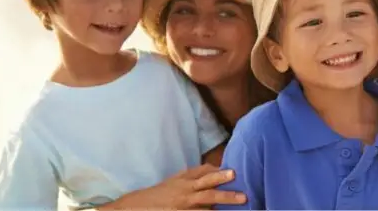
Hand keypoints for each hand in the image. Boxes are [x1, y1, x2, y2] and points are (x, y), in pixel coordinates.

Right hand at [102, 164, 245, 209]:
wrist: (136, 206)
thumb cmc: (160, 194)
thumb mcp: (176, 181)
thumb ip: (194, 177)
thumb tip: (216, 171)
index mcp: (184, 180)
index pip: (203, 173)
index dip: (218, 172)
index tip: (233, 172)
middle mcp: (185, 192)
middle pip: (208, 190)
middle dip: (225, 190)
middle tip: (241, 192)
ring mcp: (183, 206)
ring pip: (205, 205)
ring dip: (221, 205)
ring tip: (239, 204)